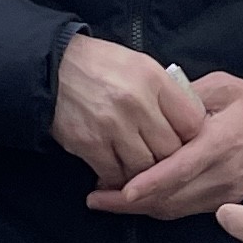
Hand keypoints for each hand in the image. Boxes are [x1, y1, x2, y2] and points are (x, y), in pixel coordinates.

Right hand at [52, 35, 208, 190]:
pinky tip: (114, 171)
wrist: (51, 67)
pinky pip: (115, 173)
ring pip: (145, 167)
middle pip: (171, 150)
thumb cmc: (99, 66)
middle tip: (159, 158)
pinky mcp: (90, 143)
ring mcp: (113, 125)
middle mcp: (136, 102)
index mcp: (153, 79)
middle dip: (167, 158)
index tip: (183, 141)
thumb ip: (166, 94)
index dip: (190, 137)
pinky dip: (117, 177)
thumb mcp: (139, 65)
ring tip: (136, 165)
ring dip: (142, 172)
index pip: (192, 122)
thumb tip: (190, 124)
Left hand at [88, 75, 242, 219]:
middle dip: (131, 203)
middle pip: (171, 198)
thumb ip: (185, 99)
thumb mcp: (221, 86)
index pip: (178, 170)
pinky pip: (188, 210)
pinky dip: (162, 206)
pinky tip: (141, 200)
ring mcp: (228, 191)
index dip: (147, 184)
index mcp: (220, 142)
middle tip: (96, 198)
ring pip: (177, 209)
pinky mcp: (229, 199)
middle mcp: (223, 173)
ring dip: (142, 208)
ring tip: (109, 200)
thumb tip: (152, 110)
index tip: (117, 190)